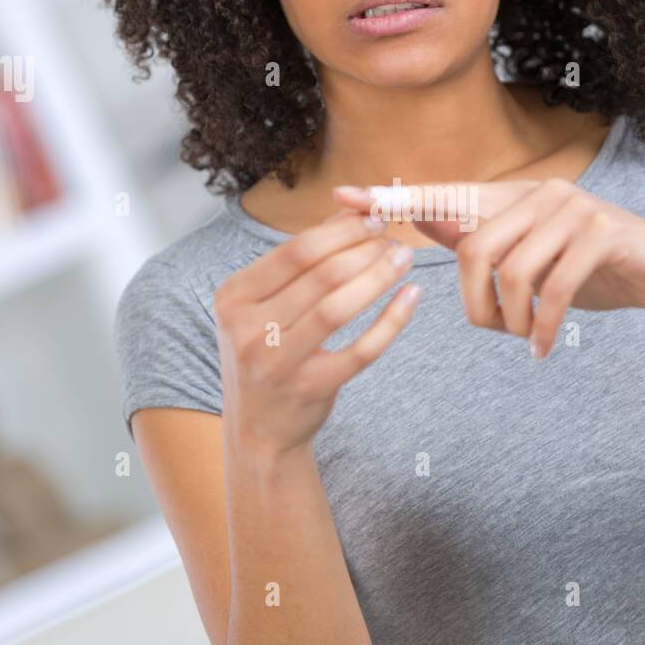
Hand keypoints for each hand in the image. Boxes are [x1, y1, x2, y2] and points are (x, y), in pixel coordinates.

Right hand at [214, 208, 420, 456]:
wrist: (259, 430)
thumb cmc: (267, 353)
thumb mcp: (265, 305)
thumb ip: (301, 259)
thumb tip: (347, 213)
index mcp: (234, 298)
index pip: (295, 252)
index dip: (341, 232)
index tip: (373, 220)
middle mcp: (248, 330)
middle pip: (321, 276)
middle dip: (365, 250)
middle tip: (393, 239)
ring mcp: (278, 363)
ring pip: (339, 308)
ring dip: (379, 277)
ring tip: (403, 259)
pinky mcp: (312, 389)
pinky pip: (362, 349)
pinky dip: (392, 320)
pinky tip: (411, 297)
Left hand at [332, 178, 644, 357]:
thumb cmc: (590, 270)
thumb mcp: (529, 258)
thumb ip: (481, 239)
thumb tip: (423, 219)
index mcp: (513, 197)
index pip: (443, 196)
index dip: (393, 199)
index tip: (343, 199)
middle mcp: (539, 192)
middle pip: (474, 250)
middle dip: (475, 304)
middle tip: (493, 331)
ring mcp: (574, 208)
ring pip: (512, 272)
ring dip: (512, 320)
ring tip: (525, 338)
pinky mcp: (604, 234)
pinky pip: (555, 288)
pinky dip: (544, 327)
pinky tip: (544, 347)